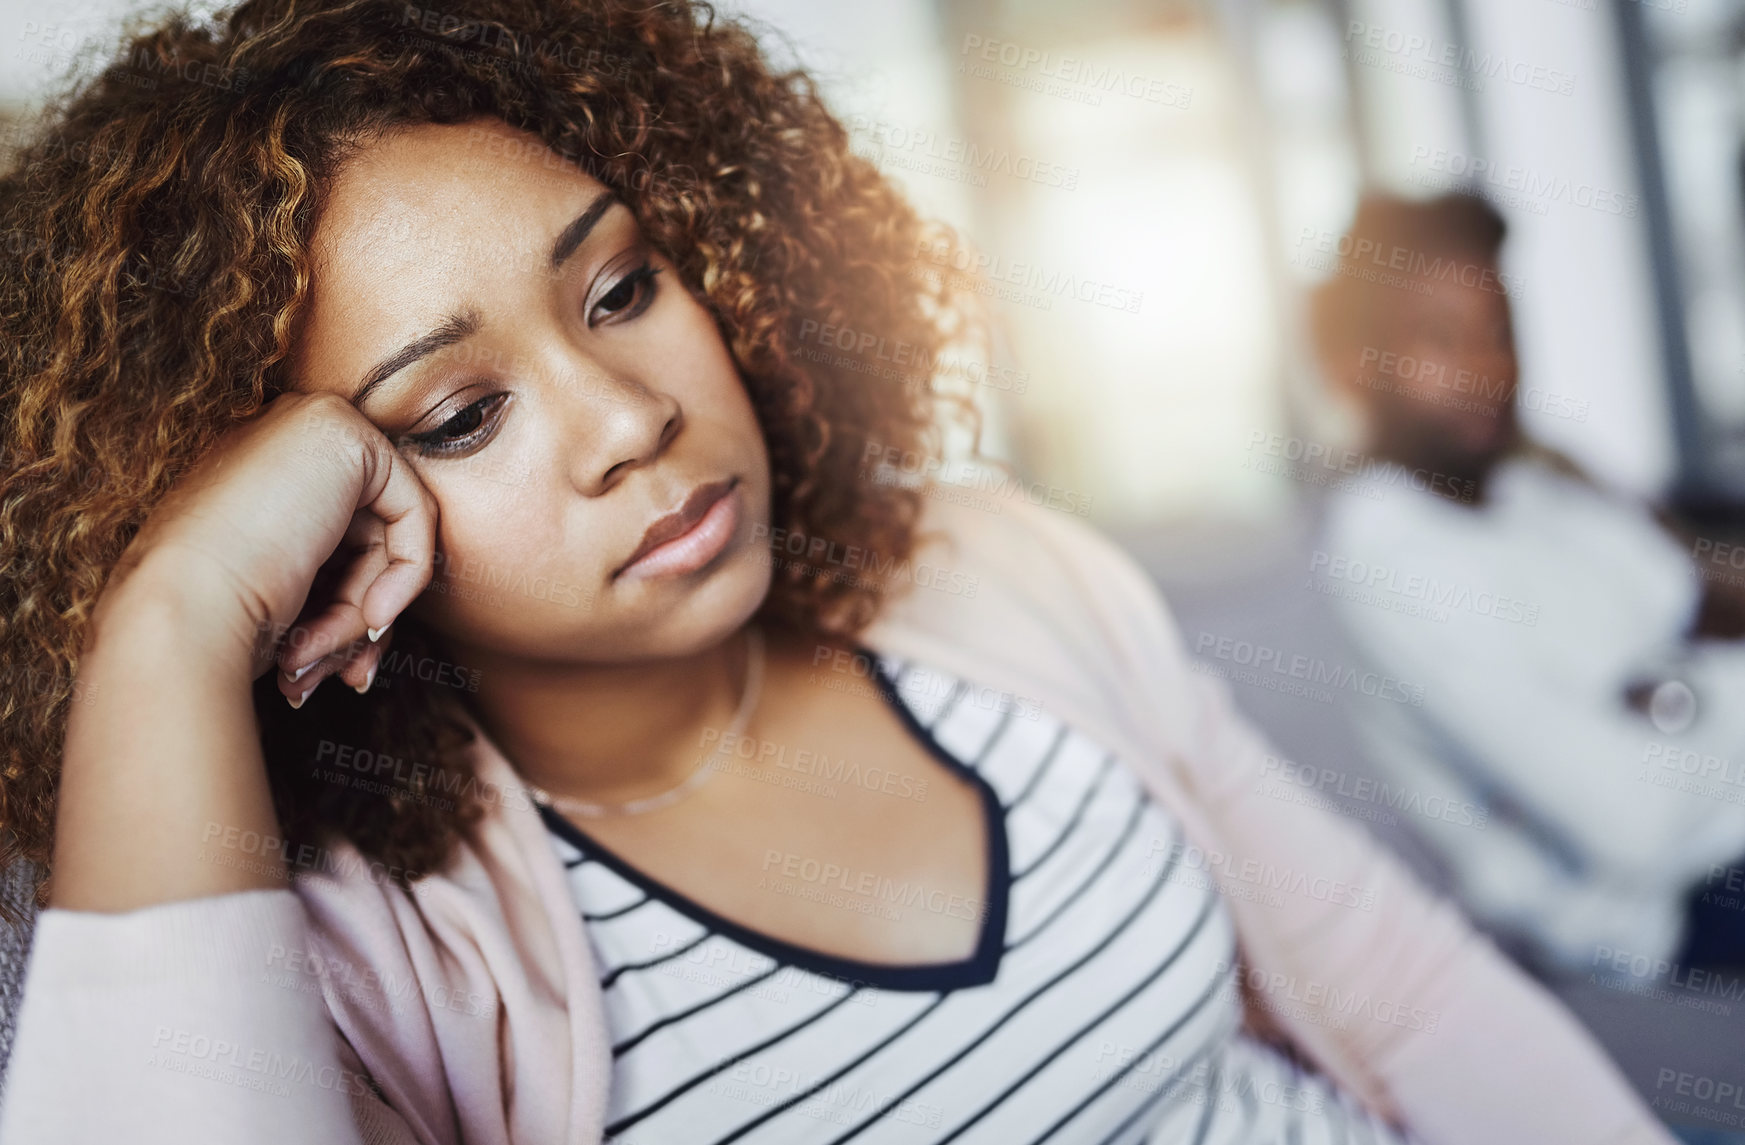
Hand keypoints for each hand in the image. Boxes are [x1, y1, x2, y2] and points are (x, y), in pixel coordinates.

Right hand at [96, 390, 437, 703]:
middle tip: (347, 675)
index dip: (343, 609)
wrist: (179, 612)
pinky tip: (373, 616)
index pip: (331, 544)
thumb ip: (330, 584)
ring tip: (325, 659)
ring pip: (383, 537)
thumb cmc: (210, 621)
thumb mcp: (279, 598)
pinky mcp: (344, 434)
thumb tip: (380, 615)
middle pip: (361, 541)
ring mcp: (307, 424)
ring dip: (363, 613)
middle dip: (359, 617)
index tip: (340, 668)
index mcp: (250, 477)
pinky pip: (413, 513)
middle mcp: (277, 440)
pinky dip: (406, 574)